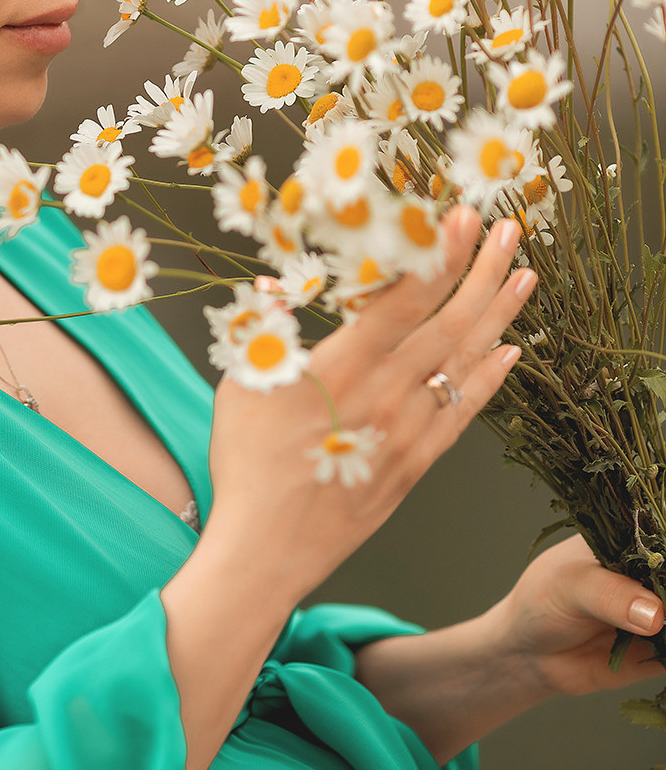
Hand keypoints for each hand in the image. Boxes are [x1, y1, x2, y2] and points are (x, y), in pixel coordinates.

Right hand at [206, 205, 537, 597]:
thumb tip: (276, 284)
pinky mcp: (415, 463)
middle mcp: (384, 396)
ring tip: (524, 276)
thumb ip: (269, 328)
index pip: (402, 299)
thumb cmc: (247, 466)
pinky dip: (490, 380)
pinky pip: (463, 413)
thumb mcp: (244, 384)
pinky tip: (511, 352)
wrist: (268, 550)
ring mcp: (407, 432)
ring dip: (499, 315)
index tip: (462, 218)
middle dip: (482, 271)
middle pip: (448, 322)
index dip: (438, 255)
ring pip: (465, 363)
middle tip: (508, 231)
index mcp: (339, 368)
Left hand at [493, 532, 665, 698]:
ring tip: (661, 627)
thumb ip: (610, 595)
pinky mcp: (659, 651)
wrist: (529, 654)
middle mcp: (648, 577)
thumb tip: (656, 614)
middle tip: (662, 613)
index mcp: (629, 544)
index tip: (664, 567)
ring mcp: (657, 613)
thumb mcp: (569, 586)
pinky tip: (662, 649)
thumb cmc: (542, 603)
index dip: (665, 553)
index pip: (660, 540)